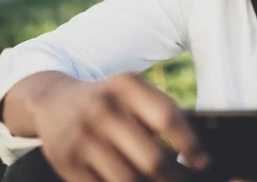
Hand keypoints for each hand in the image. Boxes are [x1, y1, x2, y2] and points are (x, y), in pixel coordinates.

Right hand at [31, 73, 208, 181]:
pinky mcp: (66, 163)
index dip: (190, 144)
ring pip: (129, 179)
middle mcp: (102, 108)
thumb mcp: (131, 93)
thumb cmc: (109, 101)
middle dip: (174, 177)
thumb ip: (158, 113)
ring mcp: (82, 137)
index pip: (167, 117)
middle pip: (151, 156)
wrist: (53, 101)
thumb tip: (194, 151)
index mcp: (125, 85)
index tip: (203, 162)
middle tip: (185, 181)